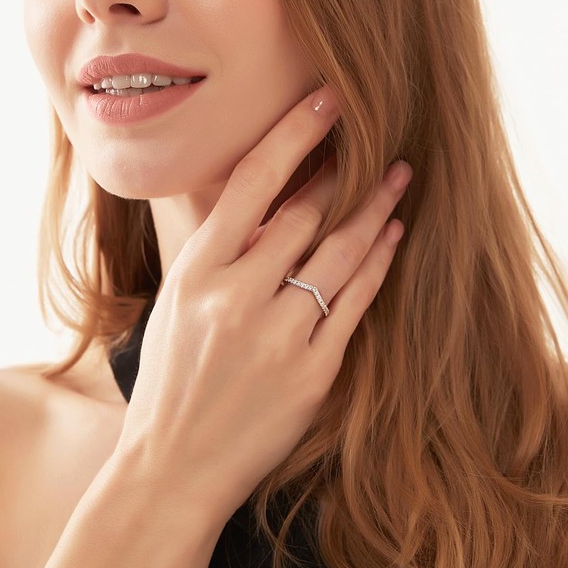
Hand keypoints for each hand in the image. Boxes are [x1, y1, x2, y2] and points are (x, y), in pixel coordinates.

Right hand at [116, 87, 410, 522]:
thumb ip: (215, 254)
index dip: (294, 134)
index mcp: (195, 273)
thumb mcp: (175, 306)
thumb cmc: (170, 384)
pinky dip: (376, 265)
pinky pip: (354, 305)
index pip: (252, 183)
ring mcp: (276, 337)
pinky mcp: (311, 374)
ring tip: (397, 177)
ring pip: (339, 254)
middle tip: (373, 138)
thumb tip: (260, 200)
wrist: (173, 468)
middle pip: (305, 214)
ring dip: (373, 209)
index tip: (326, 100)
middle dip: (344, 169)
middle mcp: (235, 298)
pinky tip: (391, 236)